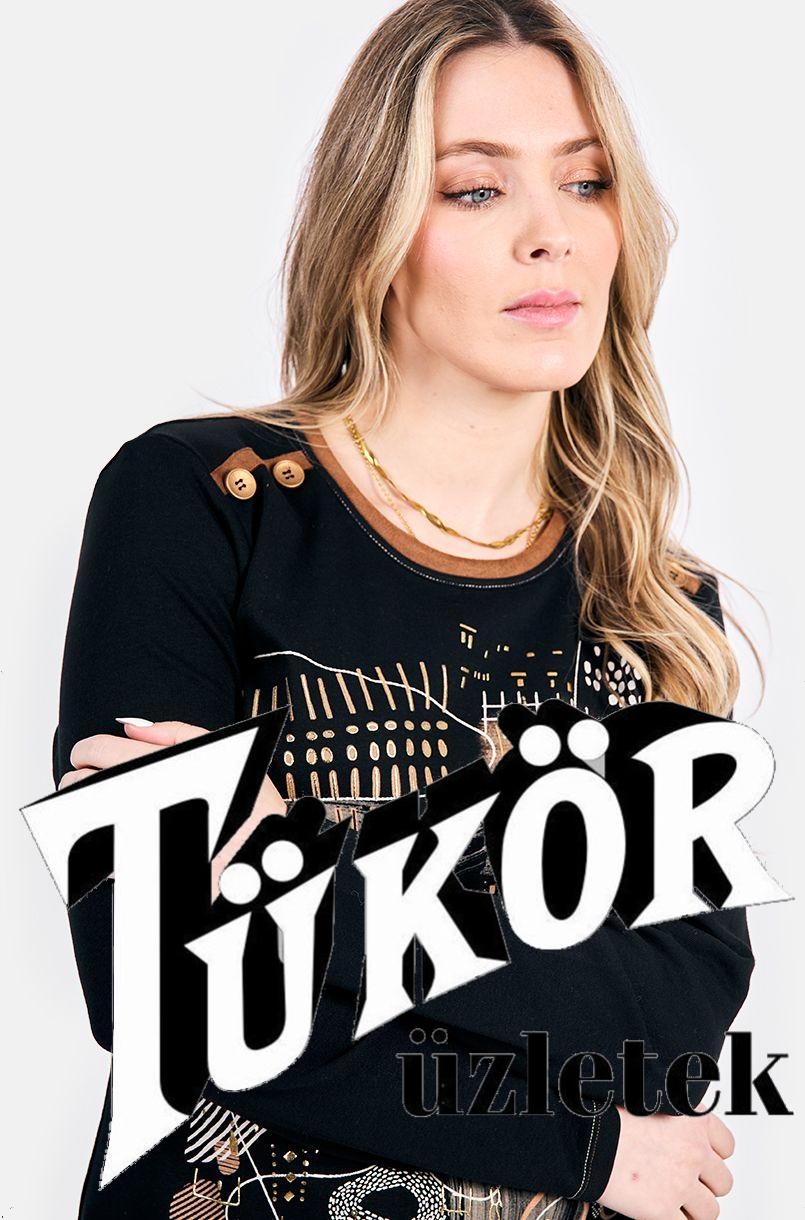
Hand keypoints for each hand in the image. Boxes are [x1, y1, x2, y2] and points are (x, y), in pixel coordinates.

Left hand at [59, 719, 287, 900]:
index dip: (87, 748)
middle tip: (93, 777)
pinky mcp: (131, 866)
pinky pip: (91, 849)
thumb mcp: (221, 750)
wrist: (260, 857)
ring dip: (79, 804)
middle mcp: (137, 797)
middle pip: (77, 781)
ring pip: (78, 813)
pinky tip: (110, 831)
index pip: (96, 749)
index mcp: (155, 767)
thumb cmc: (245, 803)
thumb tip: (131, 727)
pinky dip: (92, 836)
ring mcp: (131, 833)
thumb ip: (173, 732)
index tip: (92, 754)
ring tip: (97, 802)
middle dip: (79, 776)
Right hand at [597, 1098, 733, 1219]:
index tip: (700, 1160)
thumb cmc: (608, 1111)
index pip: (726, 1147)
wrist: (583, 1133)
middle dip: (705, 1185)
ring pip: (710, 1210)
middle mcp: (693, 1150)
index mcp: (693, 1119)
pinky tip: (662, 1213)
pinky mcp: (663, 1208)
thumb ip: (674, 1116)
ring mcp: (681, 1181)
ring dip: (694, 1209)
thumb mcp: (650, 1098)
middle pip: (722, 1182)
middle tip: (685, 1184)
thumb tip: (677, 1129)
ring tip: (674, 1203)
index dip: (712, 1156)